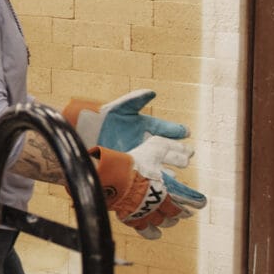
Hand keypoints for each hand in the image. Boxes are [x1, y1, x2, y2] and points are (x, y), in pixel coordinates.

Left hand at [69, 89, 193, 176]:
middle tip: (189, 153)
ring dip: (169, 164)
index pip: (161, 127)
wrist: (84, 135)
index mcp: (142, 124)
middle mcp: (142, 140)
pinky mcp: (130, 164)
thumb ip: (135, 99)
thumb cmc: (100, 118)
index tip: (186, 132)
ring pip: (158, 160)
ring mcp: (137, 153)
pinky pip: (146, 170)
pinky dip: (155, 174)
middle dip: (177, 149)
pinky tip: (163, 180)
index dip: (173, 129)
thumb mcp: (118, 107)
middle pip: (164, 145)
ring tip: (181, 168)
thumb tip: (152, 92)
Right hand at [90, 148, 207, 239]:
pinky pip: (145, 230)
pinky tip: (157, 234)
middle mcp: (160, 203)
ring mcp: (146, 212)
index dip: (195, 202)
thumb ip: (175, 152)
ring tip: (172, 220)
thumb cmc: (136, 162)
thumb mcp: (158, 149)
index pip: (187, 199)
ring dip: (169, 221)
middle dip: (182, 212)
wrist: (114, 176)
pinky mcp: (132, 217)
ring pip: (162, 221)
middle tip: (186, 212)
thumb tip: (190, 153)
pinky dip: (152, 233)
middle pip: (175, 212)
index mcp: (168, 188)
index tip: (200, 203)